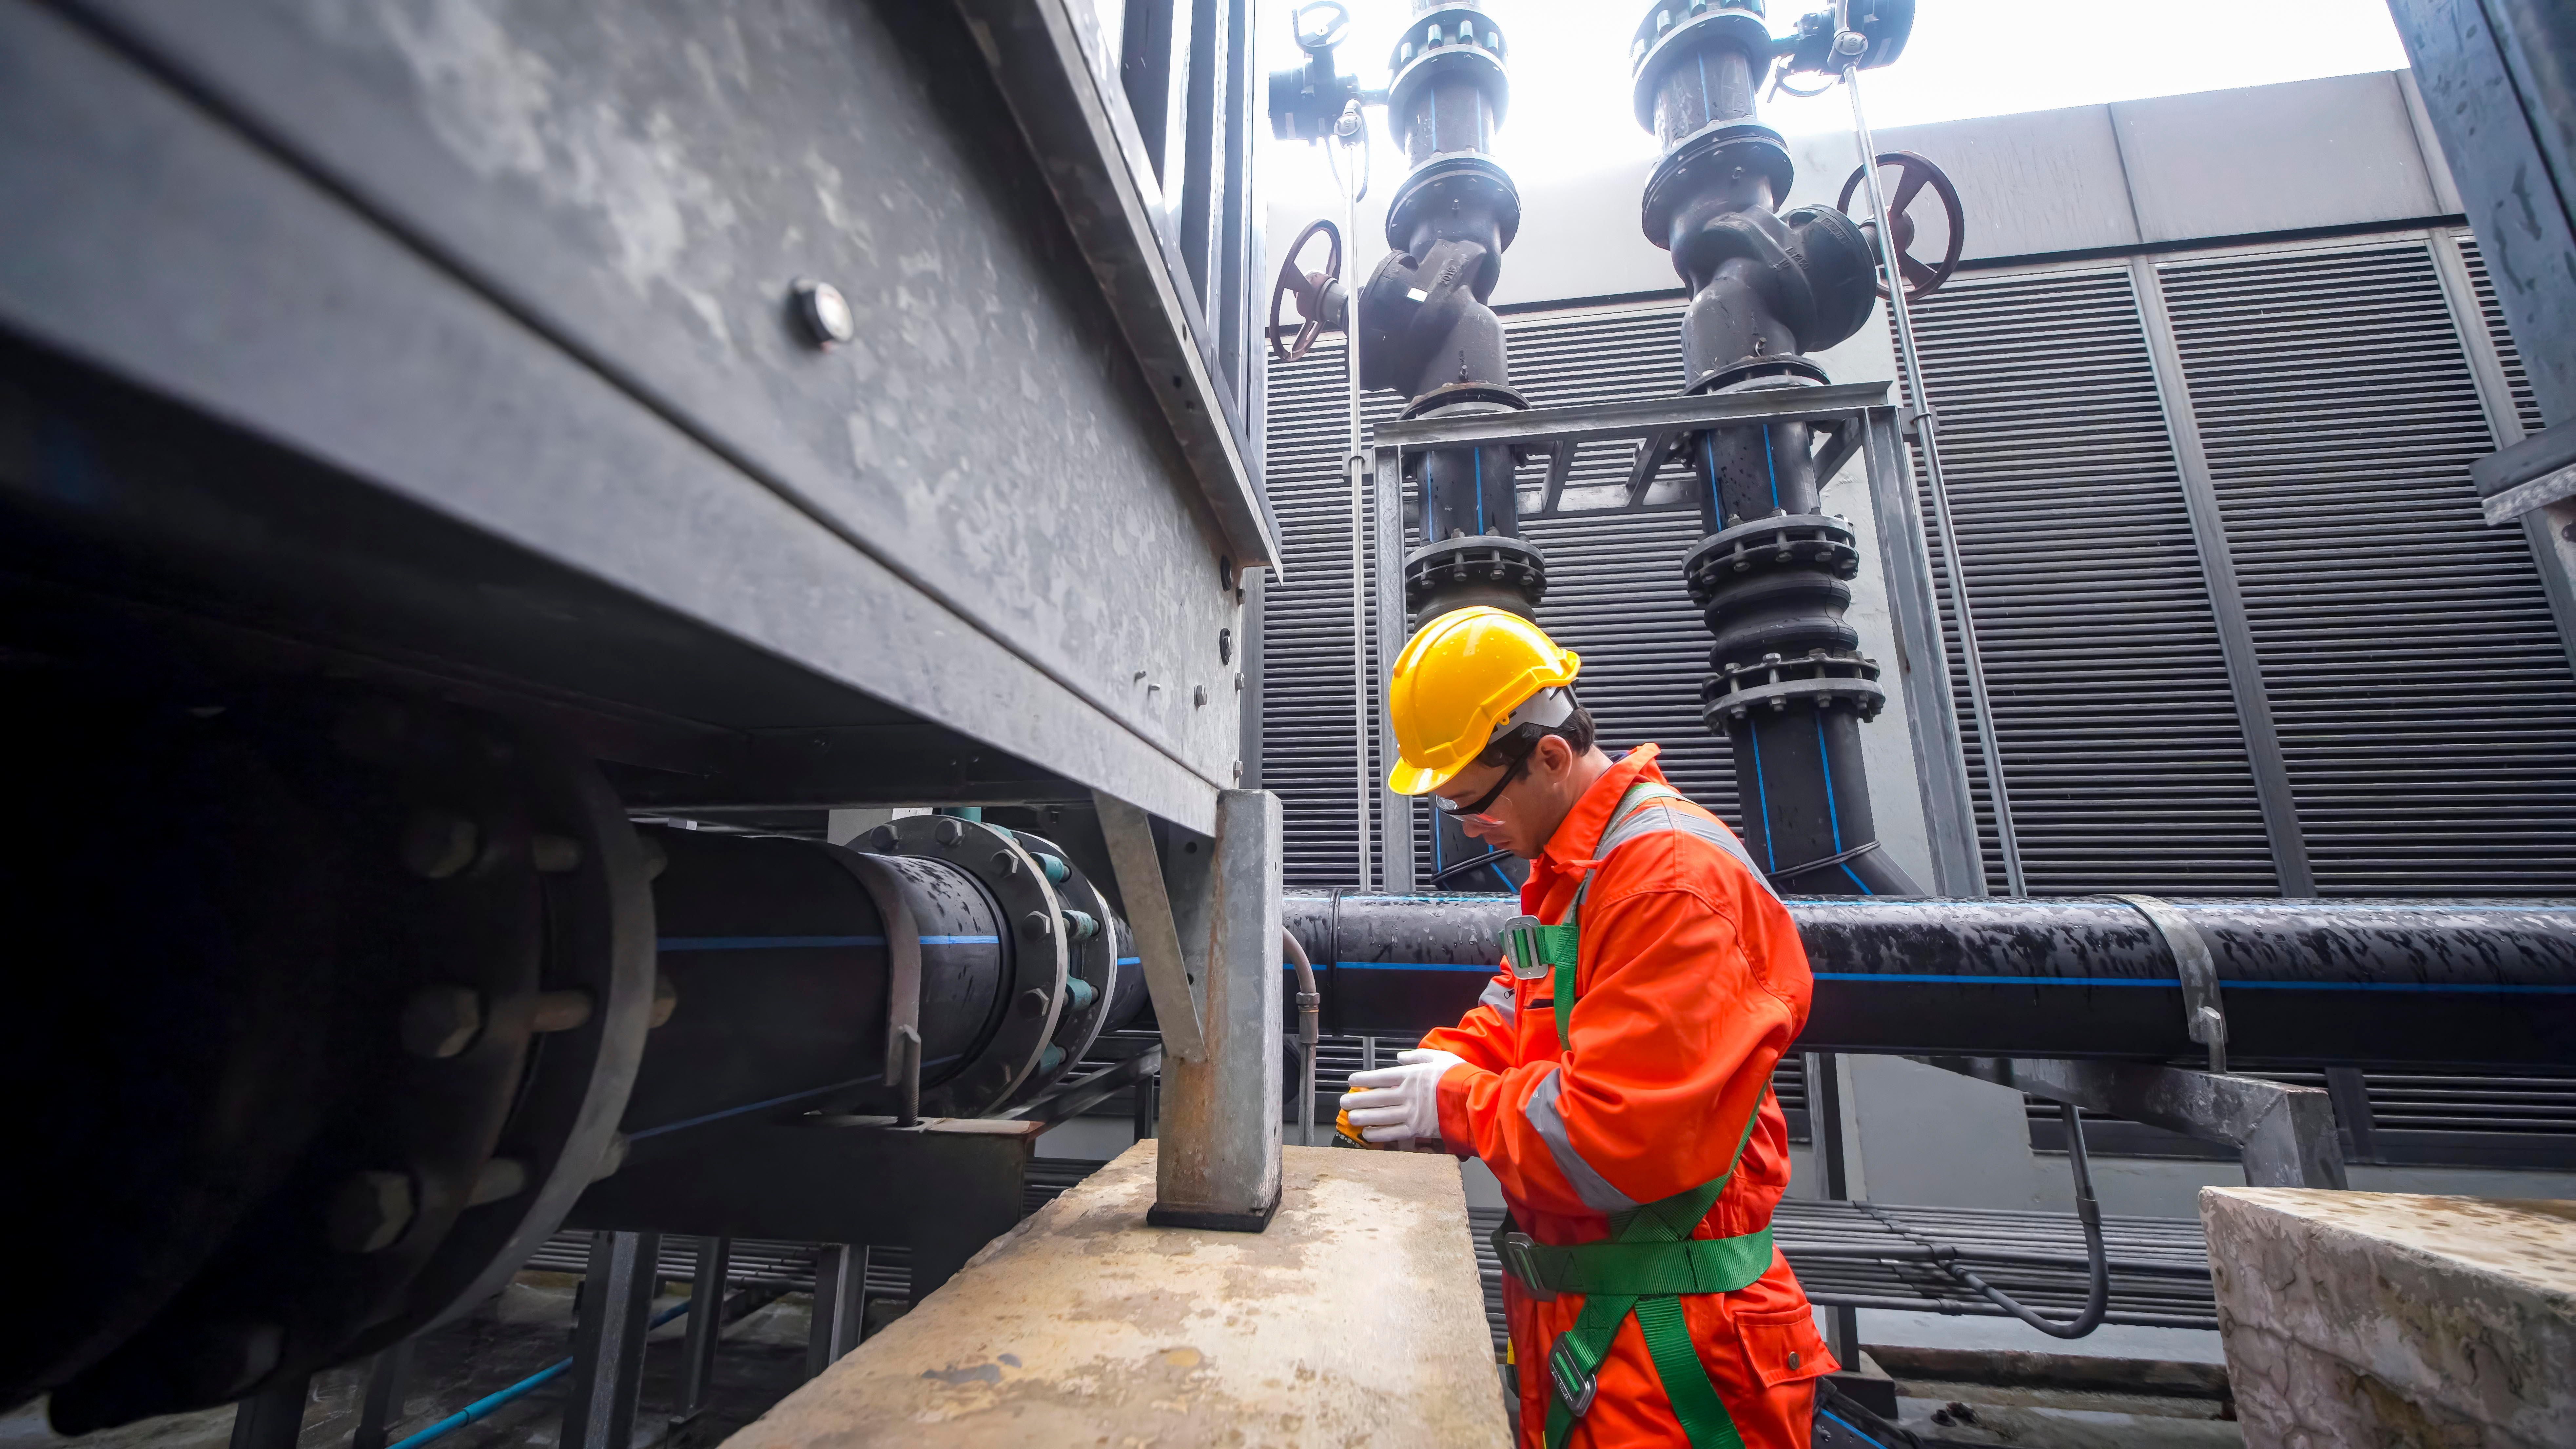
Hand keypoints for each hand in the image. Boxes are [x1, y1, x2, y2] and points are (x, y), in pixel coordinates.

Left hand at [1337, 1048, 1463, 1145]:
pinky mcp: (1418, 1129)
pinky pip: (1393, 1132)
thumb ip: (1418, 1056)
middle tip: (1343, 1101)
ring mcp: (1411, 1113)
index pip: (1380, 1076)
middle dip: (1357, 1099)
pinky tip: (1368, 1134)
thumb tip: (1400, 1057)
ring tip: (1351, 1117)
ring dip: (1363, 1117)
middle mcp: (1407, 1094)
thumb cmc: (1459, 1077)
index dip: (1363, 1078)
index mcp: (1411, 1076)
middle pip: (1376, 1097)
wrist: (1474, 1100)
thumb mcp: (1440, 1058)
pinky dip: (1379, 1134)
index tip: (1351, 1080)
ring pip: (1381, 1116)